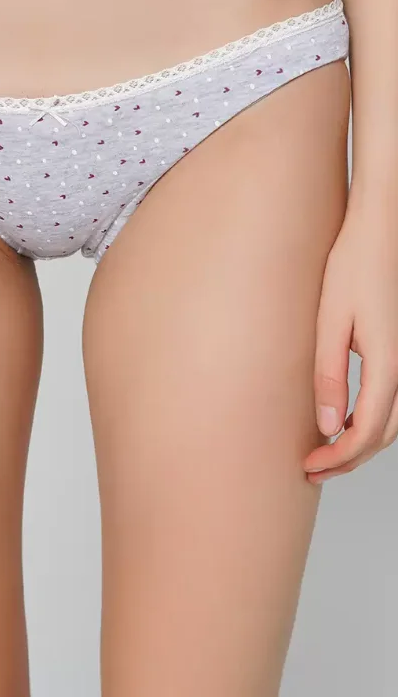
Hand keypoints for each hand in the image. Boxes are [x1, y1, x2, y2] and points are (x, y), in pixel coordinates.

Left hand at [305, 195, 397, 481]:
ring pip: (392, 421)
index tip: (309, 467)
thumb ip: (329, 374)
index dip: (339, 458)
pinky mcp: (397, 348)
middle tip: (312, 469)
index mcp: (388, 363)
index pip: (367, 432)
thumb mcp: (330, 321)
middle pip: (384, 434)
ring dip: (360, 442)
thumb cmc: (353, 266)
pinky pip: (391, 398)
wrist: (380, 228)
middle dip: (349, 459)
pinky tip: (343, 419)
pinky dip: (370, 420)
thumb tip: (326, 425)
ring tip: (323, 451)